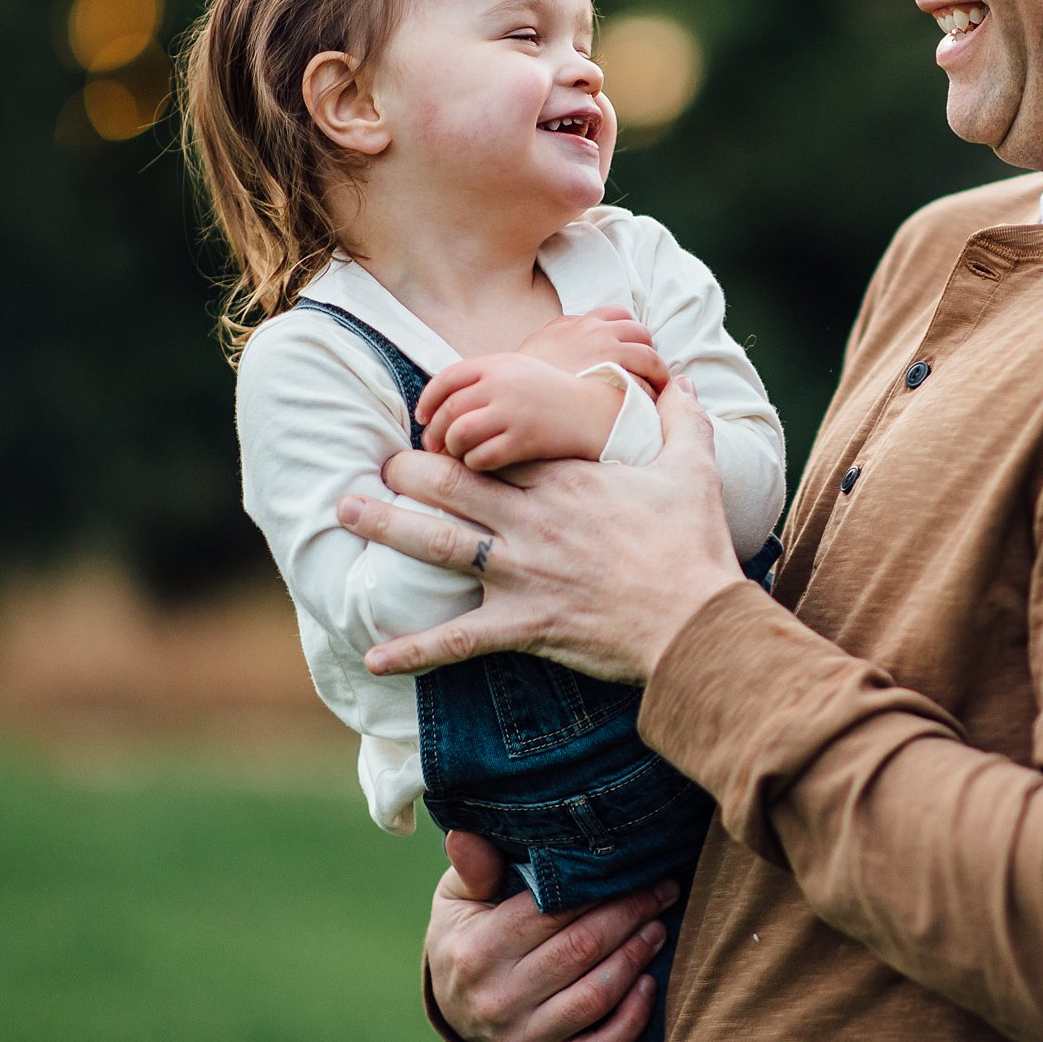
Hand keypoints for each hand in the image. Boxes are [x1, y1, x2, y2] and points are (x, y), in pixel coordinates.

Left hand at [338, 381, 742, 685]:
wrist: (696, 622)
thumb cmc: (694, 547)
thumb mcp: (694, 471)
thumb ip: (683, 422)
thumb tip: (684, 383)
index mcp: (567, 480)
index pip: (498, 444)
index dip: (464, 435)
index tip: (440, 430)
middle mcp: (533, 520)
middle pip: (453, 483)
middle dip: (409, 470)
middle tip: (381, 465)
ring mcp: (522, 572)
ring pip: (438, 543)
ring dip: (387, 526)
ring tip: (346, 511)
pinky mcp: (523, 623)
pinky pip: (456, 638)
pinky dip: (412, 650)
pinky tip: (371, 658)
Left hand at [415, 351, 623, 471]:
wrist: (598, 412)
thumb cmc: (554, 396)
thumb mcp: (520, 373)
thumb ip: (484, 381)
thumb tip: (442, 405)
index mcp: (499, 363)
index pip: (446, 379)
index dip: (427, 401)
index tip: (422, 418)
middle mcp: (503, 384)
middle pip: (449, 409)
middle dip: (434, 431)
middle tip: (433, 447)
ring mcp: (514, 411)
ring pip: (460, 434)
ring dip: (452, 449)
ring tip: (457, 456)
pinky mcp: (526, 439)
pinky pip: (482, 456)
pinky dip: (474, 464)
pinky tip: (480, 465)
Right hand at [428, 831, 677, 1041]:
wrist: (452, 1008)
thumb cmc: (466, 936)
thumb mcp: (458, 898)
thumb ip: (472, 868)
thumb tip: (466, 834)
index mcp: (477, 951)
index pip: (551, 912)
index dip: (600, 887)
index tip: (636, 866)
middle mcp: (497, 1001)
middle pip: (582, 949)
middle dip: (631, 915)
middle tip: (663, 890)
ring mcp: (519, 1041)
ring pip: (596, 996)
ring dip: (636, 959)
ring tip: (658, 928)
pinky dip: (631, 1021)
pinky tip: (649, 986)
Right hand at [518, 306, 670, 394]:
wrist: (515, 396)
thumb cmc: (524, 378)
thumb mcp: (540, 346)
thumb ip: (560, 336)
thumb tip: (571, 334)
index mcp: (579, 323)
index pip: (618, 314)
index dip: (628, 332)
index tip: (631, 349)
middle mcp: (597, 332)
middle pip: (640, 332)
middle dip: (647, 351)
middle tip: (649, 372)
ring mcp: (607, 353)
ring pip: (649, 357)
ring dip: (656, 373)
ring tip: (656, 391)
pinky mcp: (614, 378)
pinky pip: (644, 383)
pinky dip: (649, 393)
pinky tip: (645, 406)